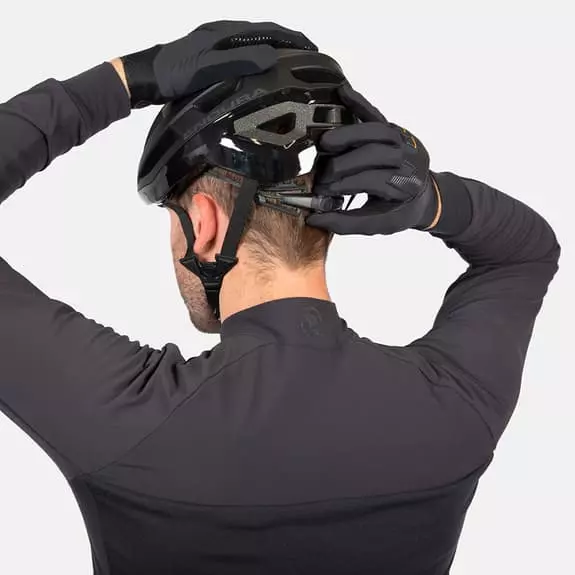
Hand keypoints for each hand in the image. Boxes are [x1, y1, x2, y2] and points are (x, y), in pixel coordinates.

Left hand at [119, 20, 316, 108]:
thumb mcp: (208, 68)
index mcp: (225, 32)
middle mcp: (222, 33)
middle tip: (308, 54)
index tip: (312, 48)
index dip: (291, 38)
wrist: (146, 77)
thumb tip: (273, 57)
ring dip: (275, 48)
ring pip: (253, 41)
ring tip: (292, 60)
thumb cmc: (175, 74)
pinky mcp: (209, 55)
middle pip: (262, 32)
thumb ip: (239, 61)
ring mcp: (215, 43)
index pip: (267, 30)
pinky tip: (261, 68)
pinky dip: (259, 55)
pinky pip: (242, 51)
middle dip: (287, 41)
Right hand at [307, 84, 439, 235]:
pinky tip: (342, 92)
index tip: (323, 192)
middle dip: (342, 164)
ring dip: (347, 135)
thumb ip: (347, 223)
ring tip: (325, 143)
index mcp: (406, 185)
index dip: (344, 185)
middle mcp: (408, 159)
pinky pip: (375, 113)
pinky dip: (358, 102)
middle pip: (372, 154)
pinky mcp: (394, 128)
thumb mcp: (378, 224)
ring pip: (374, 131)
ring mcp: (402, 140)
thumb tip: (315, 219)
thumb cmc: (400, 209)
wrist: (425, 195)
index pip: (371, 180)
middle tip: (321, 175)